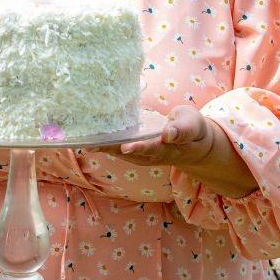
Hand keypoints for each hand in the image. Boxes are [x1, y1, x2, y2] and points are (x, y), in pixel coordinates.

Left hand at [92, 105, 215, 167]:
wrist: (193, 143)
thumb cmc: (193, 129)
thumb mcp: (193, 125)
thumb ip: (182, 130)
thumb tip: (168, 134)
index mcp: (169, 147)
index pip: (153, 148)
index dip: (140, 147)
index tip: (126, 146)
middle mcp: (153, 154)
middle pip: (130, 154)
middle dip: (111, 149)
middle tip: (91, 145)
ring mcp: (144, 154)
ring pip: (122, 153)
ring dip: (104, 148)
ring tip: (85, 141)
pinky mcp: (138, 149)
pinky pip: (120, 147)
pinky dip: (106, 143)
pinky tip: (92, 136)